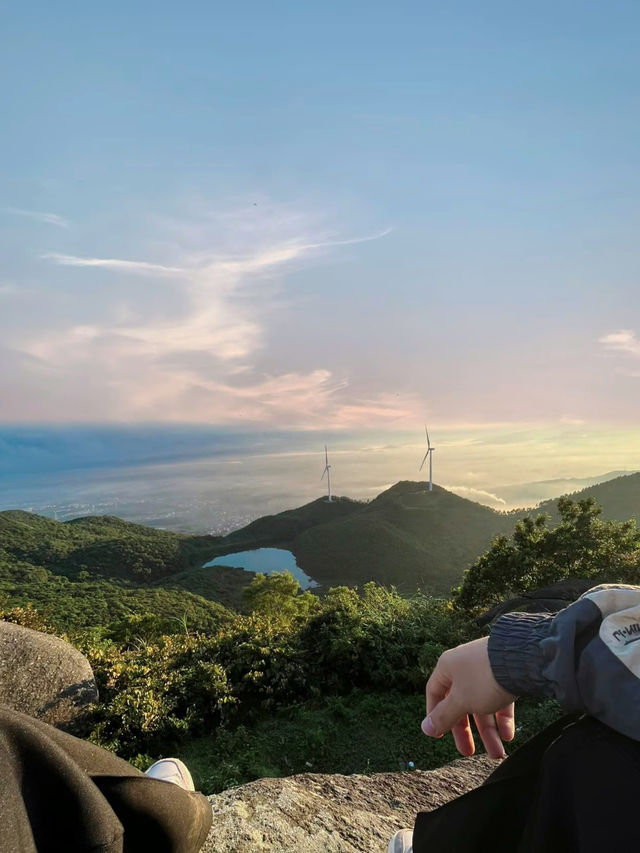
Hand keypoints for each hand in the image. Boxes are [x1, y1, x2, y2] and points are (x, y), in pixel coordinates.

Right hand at [422, 637, 515, 758]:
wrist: (522, 659)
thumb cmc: (484, 677)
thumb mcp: (461, 701)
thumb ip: (443, 716)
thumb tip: (425, 728)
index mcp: (447, 667)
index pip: (434, 693)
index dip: (435, 715)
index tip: (439, 735)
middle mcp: (465, 667)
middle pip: (460, 703)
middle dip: (466, 731)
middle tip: (468, 752)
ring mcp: (486, 670)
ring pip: (482, 705)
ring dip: (488, 731)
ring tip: (497, 753)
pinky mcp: (505, 675)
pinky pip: (499, 699)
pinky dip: (502, 718)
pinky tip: (508, 736)